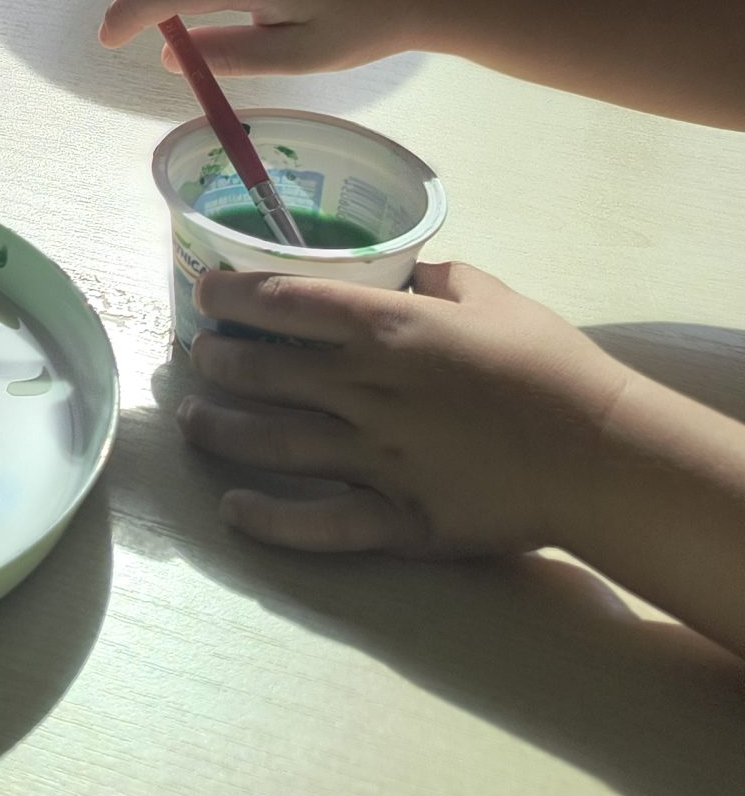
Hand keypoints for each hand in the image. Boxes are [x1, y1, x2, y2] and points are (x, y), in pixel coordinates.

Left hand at [178, 261, 632, 556]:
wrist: (601, 455)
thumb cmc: (549, 365)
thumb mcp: (493, 296)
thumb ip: (441, 279)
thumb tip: (410, 271)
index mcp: (388, 329)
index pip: (287, 302)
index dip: (234, 296)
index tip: (206, 296)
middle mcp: (367, 391)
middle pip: (268, 372)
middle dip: (221, 361)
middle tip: (198, 357)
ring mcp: (376, 459)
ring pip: (275, 443)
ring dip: (223, 430)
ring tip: (193, 419)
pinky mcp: (398, 519)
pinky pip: (319, 524)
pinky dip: (270, 519)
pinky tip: (233, 508)